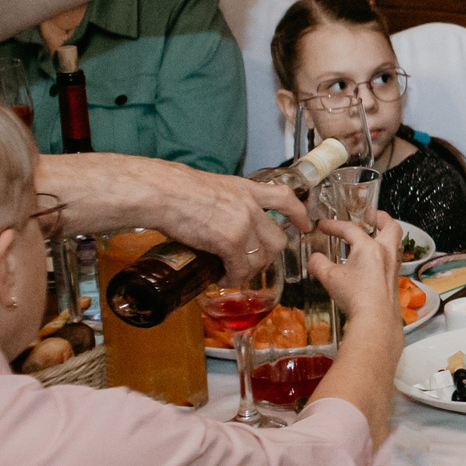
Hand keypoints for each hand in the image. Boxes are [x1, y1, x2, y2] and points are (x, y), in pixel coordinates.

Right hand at [169, 172, 304, 282]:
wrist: (162, 192)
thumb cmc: (176, 188)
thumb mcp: (214, 187)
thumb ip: (229, 201)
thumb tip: (225, 217)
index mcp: (247, 189)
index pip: (285, 198)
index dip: (299, 214)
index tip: (304, 224)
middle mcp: (251, 207)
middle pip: (277, 239)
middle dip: (267, 256)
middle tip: (252, 262)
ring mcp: (243, 225)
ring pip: (262, 258)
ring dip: (249, 271)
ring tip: (233, 274)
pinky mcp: (230, 241)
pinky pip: (241, 269)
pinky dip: (233, 278)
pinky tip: (223, 279)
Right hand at [310, 211, 401, 323]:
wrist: (376, 320)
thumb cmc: (357, 297)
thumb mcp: (330, 278)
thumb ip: (319, 264)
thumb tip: (315, 259)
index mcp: (370, 247)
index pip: (350, 229)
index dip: (334, 225)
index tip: (323, 226)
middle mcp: (386, 253)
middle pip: (390, 226)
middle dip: (380, 218)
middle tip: (370, 214)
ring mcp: (393, 267)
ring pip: (394, 243)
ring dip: (383, 236)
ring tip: (372, 236)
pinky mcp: (394, 281)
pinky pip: (390, 260)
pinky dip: (382, 254)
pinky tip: (371, 263)